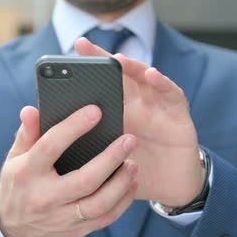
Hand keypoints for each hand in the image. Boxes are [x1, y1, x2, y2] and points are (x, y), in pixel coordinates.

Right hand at [0, 105, 138, 236]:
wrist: (11, 228)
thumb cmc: (18, 183)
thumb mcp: (15, 157)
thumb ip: (27, 133)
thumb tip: (31, 110)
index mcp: (27, 173)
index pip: (51, 146)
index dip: (73, 127)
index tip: (95, 112)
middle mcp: (45, 197)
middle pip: (85, 179)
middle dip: (111, 158)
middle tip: (129, 140)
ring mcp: (60, 218)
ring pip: (99, 204)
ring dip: (121, 183)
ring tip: (133, 164)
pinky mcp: (74, 231)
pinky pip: (104, 219)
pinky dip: (122, 202)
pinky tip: (130, 184)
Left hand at [76, 38, 205, 207]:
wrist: (171, 191)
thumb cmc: (137, 173)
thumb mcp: (108, 162)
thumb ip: (88, 149)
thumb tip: (57, 145)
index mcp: (118, 115)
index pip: (98, 89)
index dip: (82, 76)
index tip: (59, 63)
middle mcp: (137, 105)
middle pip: (118, 77)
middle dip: (101, 59)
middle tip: (82, 45)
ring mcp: (158, 108)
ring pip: (144, 80)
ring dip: (131, 67)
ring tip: (116, 59)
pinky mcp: (179, 116)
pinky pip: (172, 94)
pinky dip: (163, 83)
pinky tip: (152, 74)